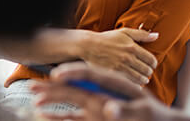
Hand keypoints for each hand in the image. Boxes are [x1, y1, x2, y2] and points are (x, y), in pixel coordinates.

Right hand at [30, 62, 189, 120]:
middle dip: (55, 86)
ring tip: (36, 98)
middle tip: (35, 85)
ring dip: (53, 98)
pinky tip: (43, 113)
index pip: (92, 74)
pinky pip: (74, 116)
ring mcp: (97, 105)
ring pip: (71, 99)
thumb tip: (109, 109)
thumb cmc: (154, 116)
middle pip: (76, 86)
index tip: (57, 74)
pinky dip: (58, 115)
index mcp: (115, 83)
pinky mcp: (95, 117)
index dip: (73, 73)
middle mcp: (103, 92)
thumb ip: (124, 111)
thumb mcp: (142, 113)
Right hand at [78, 28, 158, 84]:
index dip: (153, 64)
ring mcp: (121, 67)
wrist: (88, 46)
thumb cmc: (106, 39)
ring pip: (140, 79)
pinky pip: (130, 83)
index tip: (150, 64)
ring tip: (141, 78)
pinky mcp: (114, 74)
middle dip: (148, 72)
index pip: (152, 60)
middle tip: (145, 72)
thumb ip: (141, 34)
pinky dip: (134, 85)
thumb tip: (157, 36)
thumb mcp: (124, 32)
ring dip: (143, 79)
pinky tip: (133, 82)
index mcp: (132, 47)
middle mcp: (128, 58)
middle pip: (147, 71)